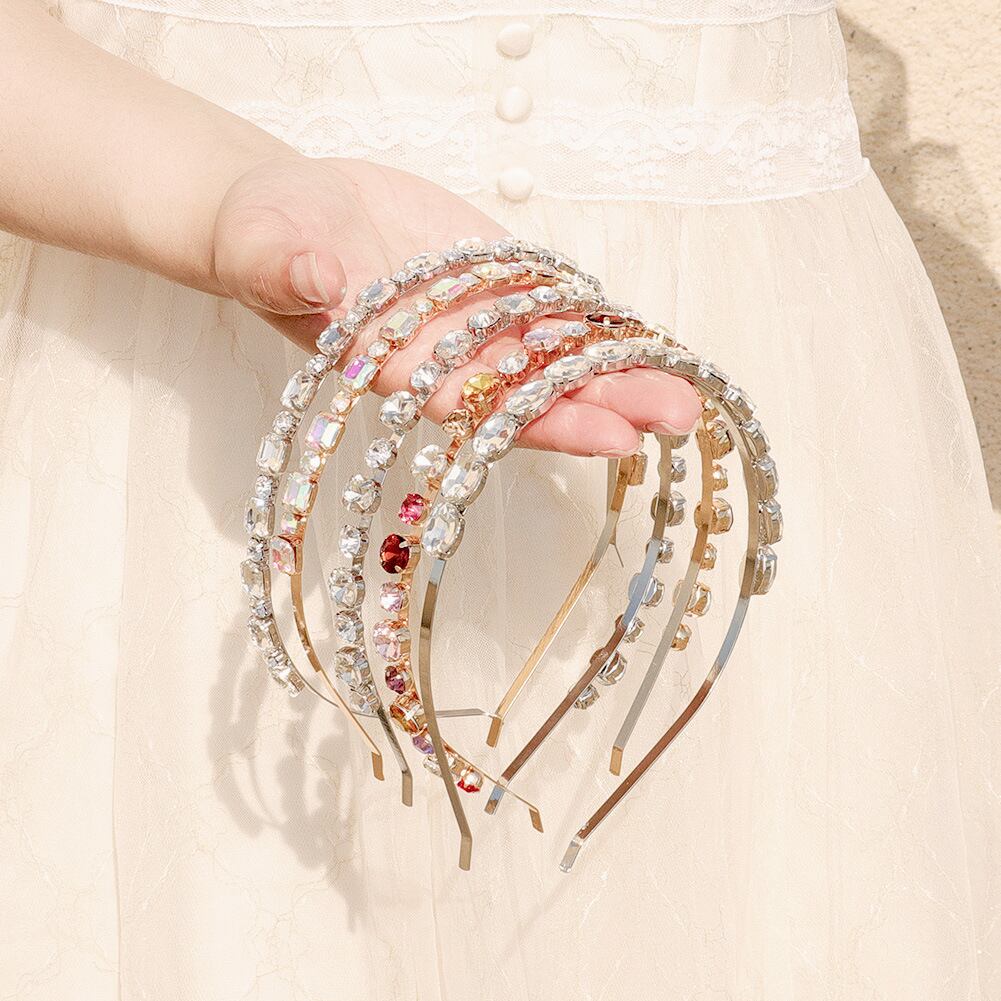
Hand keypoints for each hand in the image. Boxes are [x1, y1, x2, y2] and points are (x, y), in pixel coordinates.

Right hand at [212, 155, 700, 454]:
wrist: (294, 210)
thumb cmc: (267, 234)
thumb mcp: (265, 242)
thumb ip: (289, 265)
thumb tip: (325, 276)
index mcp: (400, 364)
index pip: (482, 405)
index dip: (545, 419)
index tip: (612, 434)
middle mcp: (449, 356)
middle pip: (536, 391)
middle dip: (607, 402)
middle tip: (679, 414)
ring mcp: (477, 321)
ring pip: (555, 353)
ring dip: (620, 369)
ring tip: (688, 387)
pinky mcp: (495, 281)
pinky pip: (552, 307)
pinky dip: (598, 322)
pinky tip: (649, 336)